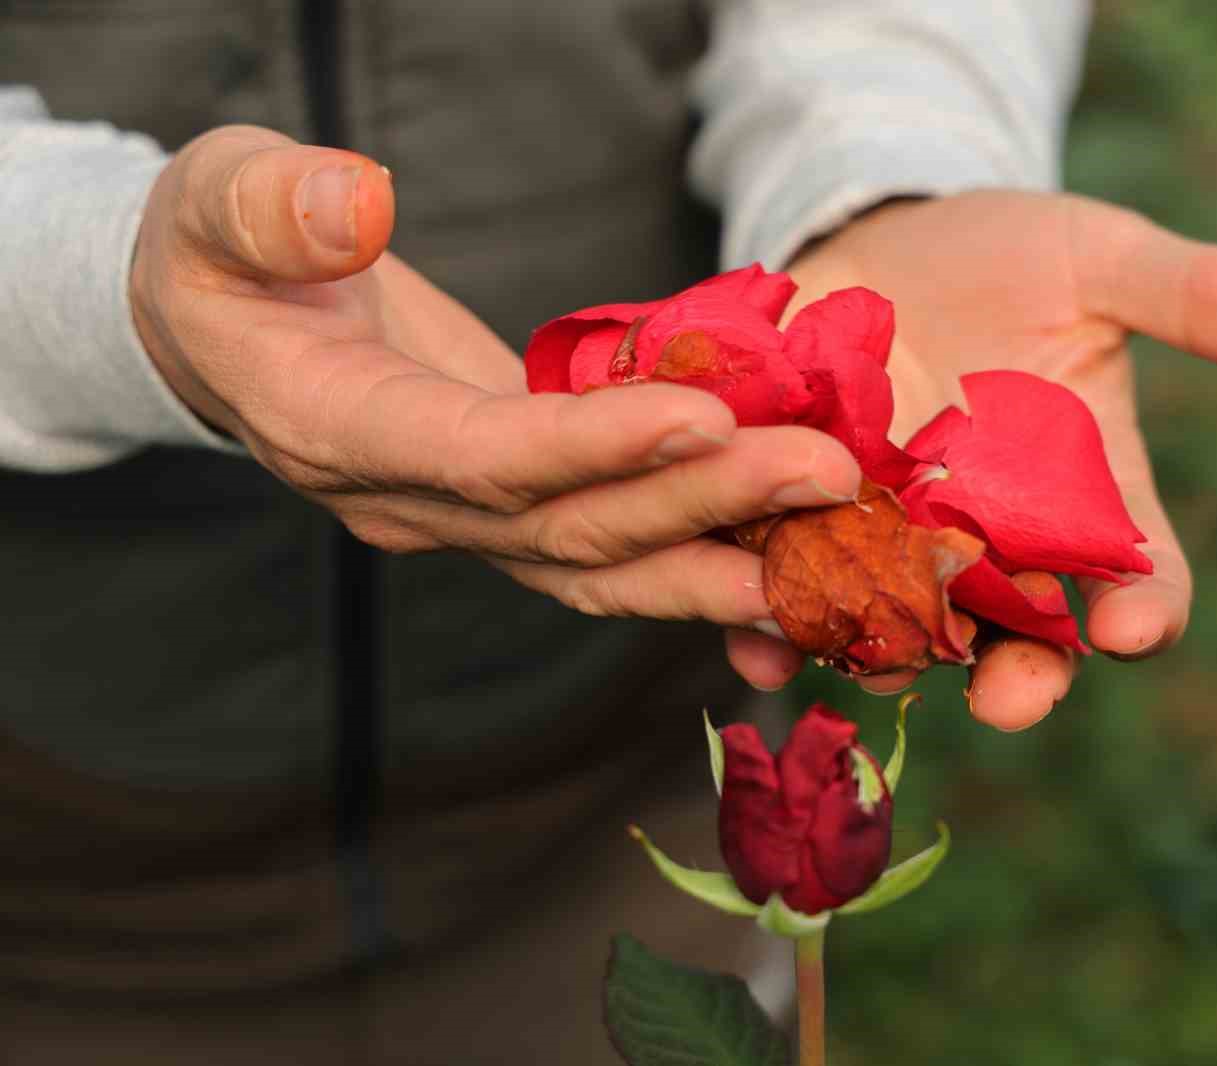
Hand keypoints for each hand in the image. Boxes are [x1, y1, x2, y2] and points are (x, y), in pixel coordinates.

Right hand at [131, 126, 859, 625]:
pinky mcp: (519, 509)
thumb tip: (354, 205)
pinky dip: (704, 570)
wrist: (230, 331)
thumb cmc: (223, 255)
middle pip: (572, 527)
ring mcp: (469, 519)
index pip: (480, 456)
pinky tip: (794, 585)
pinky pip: (618, 556)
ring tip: (839, 551)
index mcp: (339, 431)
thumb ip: (272, 206)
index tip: (703, 418)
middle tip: (826, 472)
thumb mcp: (218, 198)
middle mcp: (412, 503)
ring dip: (724, 562)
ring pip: (606, 567)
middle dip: (702, 504)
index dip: (590, 447)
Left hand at [723, 190, 1216, 727]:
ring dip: (889, 658)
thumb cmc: (1012, 254)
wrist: (885, 237)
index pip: (1140, 582)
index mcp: (1089, 502)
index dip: (1144, 614)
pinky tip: (755, 642)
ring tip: (872, 663)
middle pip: (1022, 643)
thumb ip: (1201, 296)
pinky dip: (771, 626)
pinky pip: (790, 597)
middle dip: (1019, 678)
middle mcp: (998, 547)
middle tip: (1008, 700)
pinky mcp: (806, 525)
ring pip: (903, 635)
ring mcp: (898, 546)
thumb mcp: (1106, 260)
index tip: (1134, 627)